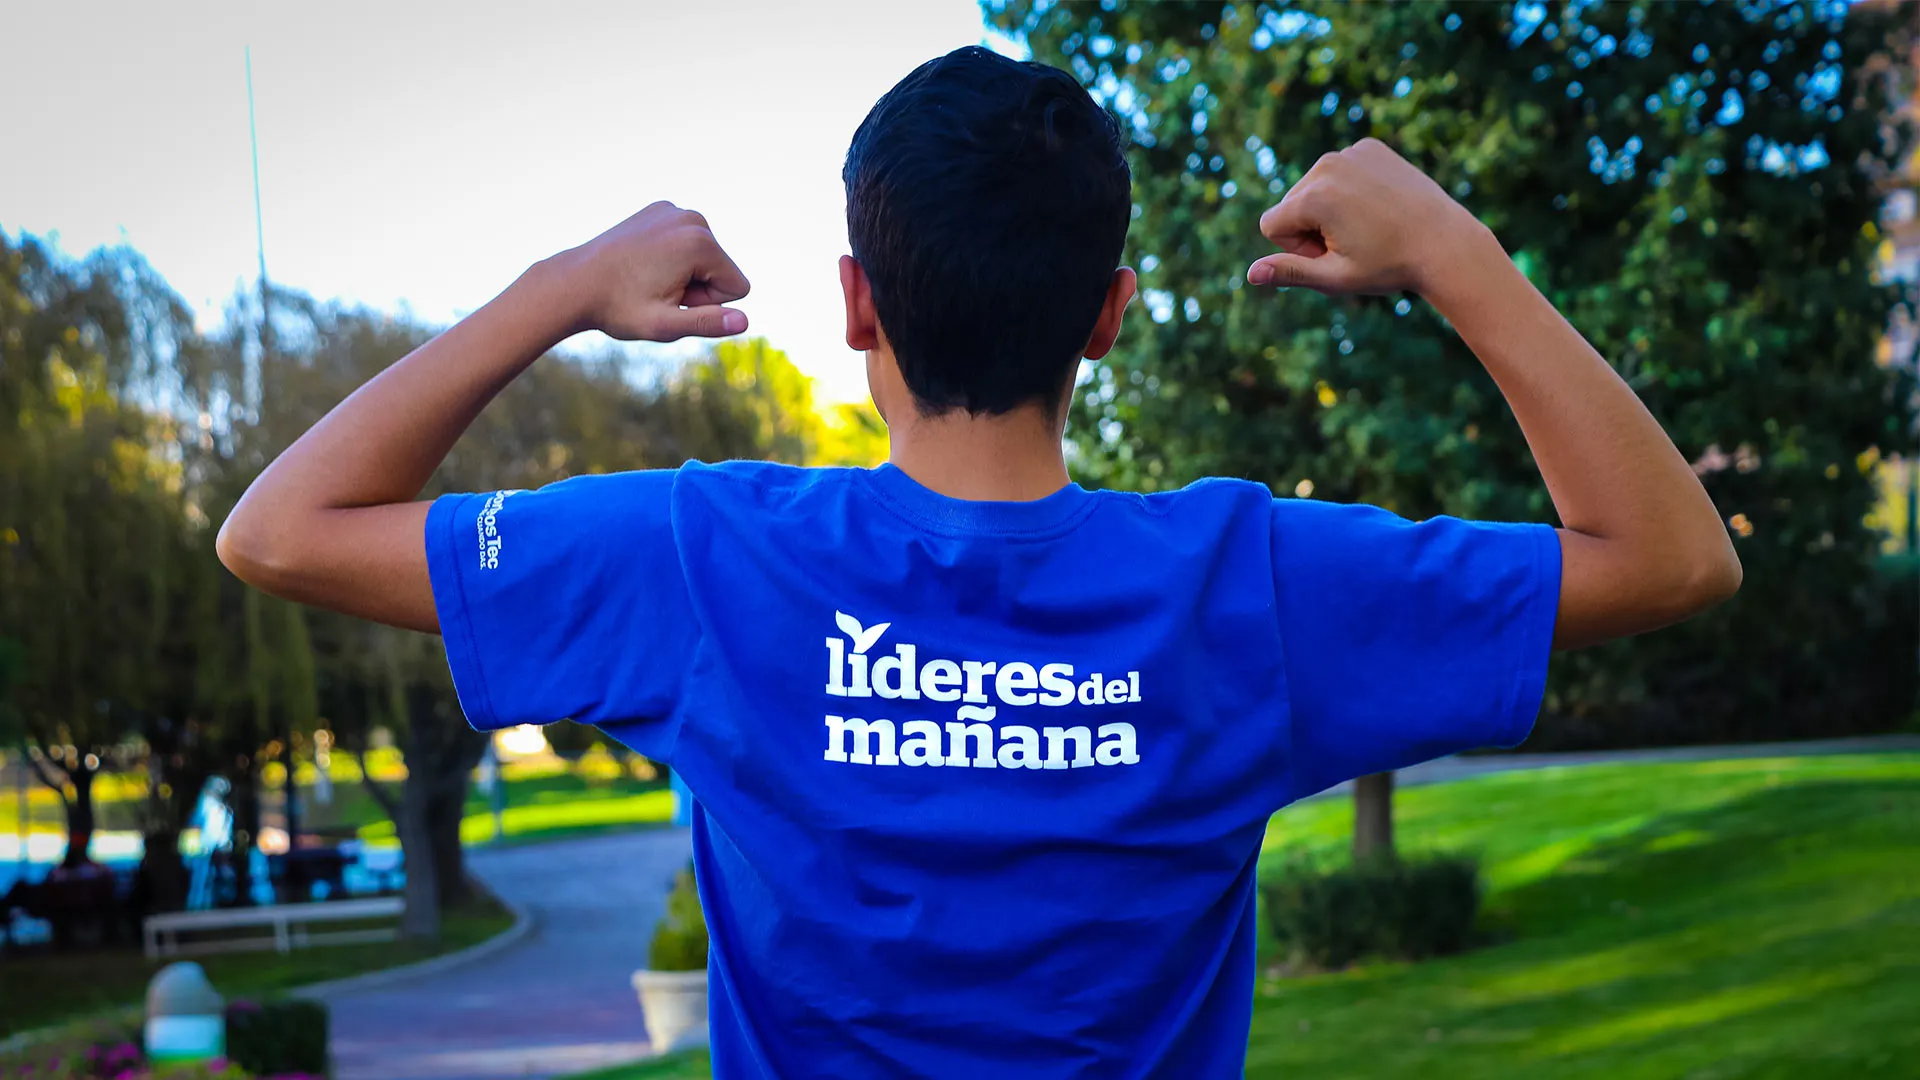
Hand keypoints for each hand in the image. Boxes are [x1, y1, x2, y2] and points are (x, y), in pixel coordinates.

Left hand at [564, 202, 750, 340]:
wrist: (574, 282)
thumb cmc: (618, 308)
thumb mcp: (665, 326)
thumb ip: (708, 323)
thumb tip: (744, 322)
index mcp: (699, 243)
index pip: (738, 287)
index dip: (708, 305)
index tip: (672, 302)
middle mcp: (692, 218)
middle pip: (722, 269)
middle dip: (697, 287)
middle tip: (655, 291)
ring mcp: (675, 209)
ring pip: (706, 256)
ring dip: (685, 273)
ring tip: (648, 278)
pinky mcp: (661, 209)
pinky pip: (687, 242)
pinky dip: (671, 256)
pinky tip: (643, 263)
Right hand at [1246, 139, 1489, 296]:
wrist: (1446, 243)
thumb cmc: (1389, 266)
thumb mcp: (1334, 277)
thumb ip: (1289, 271)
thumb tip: (1250, 274)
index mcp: (1314, 196)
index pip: (1271, 225)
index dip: (1297, 249)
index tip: (1332, 255)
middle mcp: (1327, 164)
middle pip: (1291, 204)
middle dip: (1311, 227)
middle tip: (1355, 242)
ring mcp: (1351, 152)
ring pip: (1315, 188)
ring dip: (1330, 209)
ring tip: (1369, 225)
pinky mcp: (1371, 147)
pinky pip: (1340, 172)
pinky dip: (1351, 190)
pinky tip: (1379, 205)